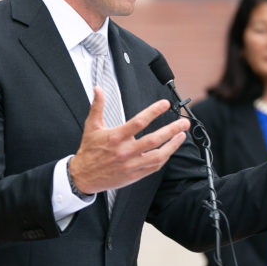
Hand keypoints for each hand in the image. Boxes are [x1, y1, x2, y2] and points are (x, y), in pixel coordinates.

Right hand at [70, 87, 189, 194]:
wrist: (83, 176)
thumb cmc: (89, 151)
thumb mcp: (91, 127)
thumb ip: (97, 106)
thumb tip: (98, 89)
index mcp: (116, 137)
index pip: (139, 122)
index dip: (154, 112)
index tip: (165, 104)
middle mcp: (125, 151)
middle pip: (154, 139)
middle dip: (172, 130)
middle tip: (183, 122)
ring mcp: (131, 164)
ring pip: (158, 155)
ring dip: (172, 145)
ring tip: (181, 136)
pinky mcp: (134, 175)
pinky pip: (154, 166)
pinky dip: (164, 157)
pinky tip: (170, 149)